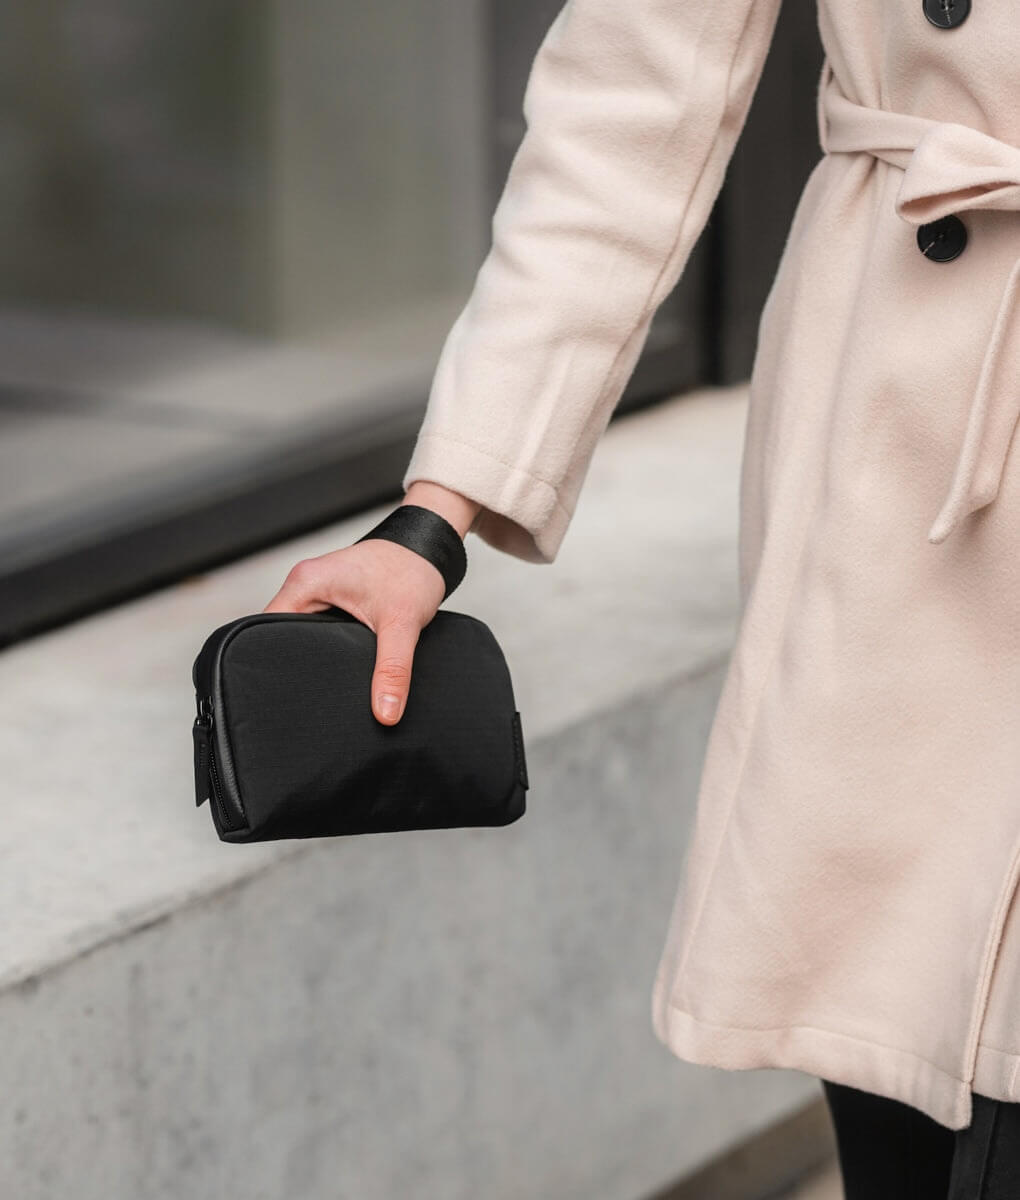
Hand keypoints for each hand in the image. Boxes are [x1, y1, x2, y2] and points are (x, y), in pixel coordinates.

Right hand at [262, 482, 480, 724]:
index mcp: (306, 583)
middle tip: (306, 697)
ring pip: (299, 633)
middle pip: (280, 634)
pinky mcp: (332, 598)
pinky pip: (316, 627)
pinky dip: (324, 646)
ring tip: (320, 685)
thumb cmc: (412, 569)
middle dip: (293, 664)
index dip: (274, 663)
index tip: (287, 694)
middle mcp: (305, 585)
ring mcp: (317, 591)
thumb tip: (385, 712)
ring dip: (311, 654)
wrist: (431, 549)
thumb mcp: (402, 623)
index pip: (267, 630)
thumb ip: (393, 669)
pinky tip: (336, 665)